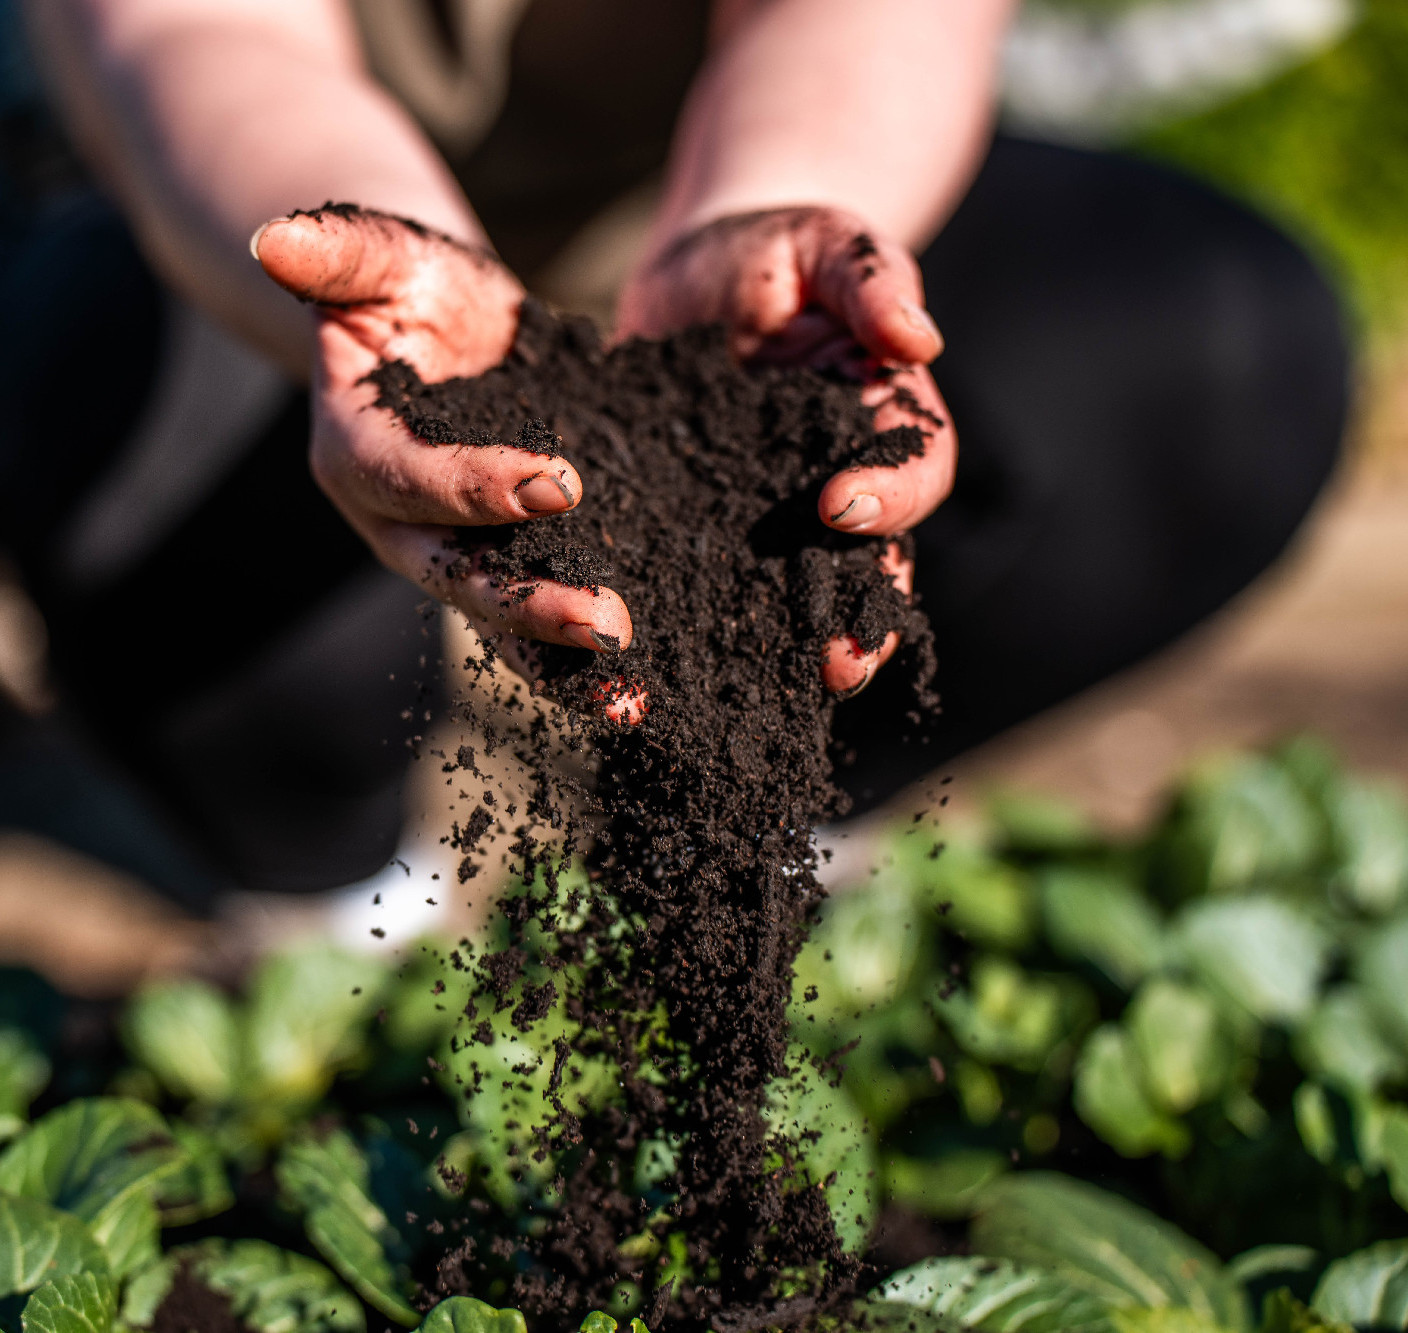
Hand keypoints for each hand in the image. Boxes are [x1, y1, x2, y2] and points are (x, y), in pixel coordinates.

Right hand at [254, 207, 632, 664]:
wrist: (445, 333)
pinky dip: (580, 661)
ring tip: (630, 693)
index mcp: (355, 453)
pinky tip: (636, 690)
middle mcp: (396, 525)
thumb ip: (338, 253)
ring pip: (499, 620)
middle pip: (456, 577)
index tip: (563, 482)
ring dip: (563, 659)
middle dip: (531, 604)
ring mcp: (449, 556)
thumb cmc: (411, 290)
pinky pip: (535, 624)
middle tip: (608, 624)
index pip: (408, 480)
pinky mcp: (502, 565)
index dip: (474, 486)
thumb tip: (277, 237)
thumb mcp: (378, 258)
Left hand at [616, 206, 952, 694]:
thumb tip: (919, 335)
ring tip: (759, 695)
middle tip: (837, 663)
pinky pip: (708, 590)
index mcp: (884, 426)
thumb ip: (871, 278)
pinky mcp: (707, 537)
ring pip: (796, 601)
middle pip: (870, 568)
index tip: (837, 505)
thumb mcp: (826, 244)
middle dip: (856, 619)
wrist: (694, 278)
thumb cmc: (776, 252)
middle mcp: (840, 491)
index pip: (913, 470)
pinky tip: (660, 666)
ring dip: (786, 653)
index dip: (890, 496)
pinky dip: (690, 632)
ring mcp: (775, 524)